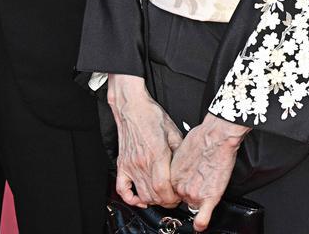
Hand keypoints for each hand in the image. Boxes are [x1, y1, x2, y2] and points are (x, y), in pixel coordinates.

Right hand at [108, 74, 182, 208]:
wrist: (132, 106)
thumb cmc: (151, 116)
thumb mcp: (173, 131)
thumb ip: (180, 151)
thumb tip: (187, 167)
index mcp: (157, 154)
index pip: (164, 188)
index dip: (173, 198)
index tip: (179, 195)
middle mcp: (142, 162)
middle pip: (154, 195)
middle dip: (166, 201)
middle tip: (173, 197)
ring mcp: (131, 165)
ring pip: (141, 195)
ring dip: (153, 201)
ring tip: (161, 196)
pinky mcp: (122, 164)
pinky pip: (122, 189)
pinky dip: (130, 198)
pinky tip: (139, 198)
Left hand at [170, 113, 250, 231]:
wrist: (216, 136)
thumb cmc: (200, 138)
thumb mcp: (179, 150)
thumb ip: (176, 166)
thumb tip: (178, 170)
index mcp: (172, 176)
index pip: (172, 191)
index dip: (179, 187)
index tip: (184, 183)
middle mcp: (180, 187)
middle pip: (182, 198)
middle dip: (189, 191)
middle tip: (199, 178)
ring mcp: (194, 194)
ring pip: (193, 205)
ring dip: (198, 200)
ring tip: (206, 183)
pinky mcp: (209, 197)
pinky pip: (202, 218)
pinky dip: (201, 223)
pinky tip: (200, 225)